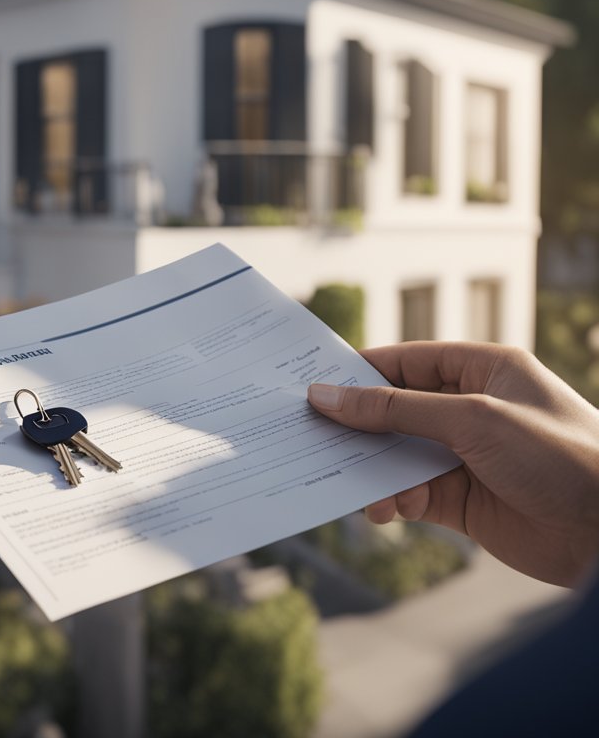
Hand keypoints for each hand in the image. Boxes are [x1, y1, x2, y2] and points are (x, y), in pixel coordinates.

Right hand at [307, 342, 598, 587]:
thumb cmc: (560, 456)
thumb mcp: (471, 420)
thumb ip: (395, 410)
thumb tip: (329, 397)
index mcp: (483, 371)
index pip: (406, 363)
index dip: (360, 373)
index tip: (313, 386)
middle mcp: (471, 410)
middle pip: (394, 410)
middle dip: (357, 425)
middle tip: (312, 435)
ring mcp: (465, 456)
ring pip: (395, 455)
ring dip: (370, 468)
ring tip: (349, 481)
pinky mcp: (461, 500)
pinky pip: (409, 492)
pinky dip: (390, 499)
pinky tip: (385, 509)